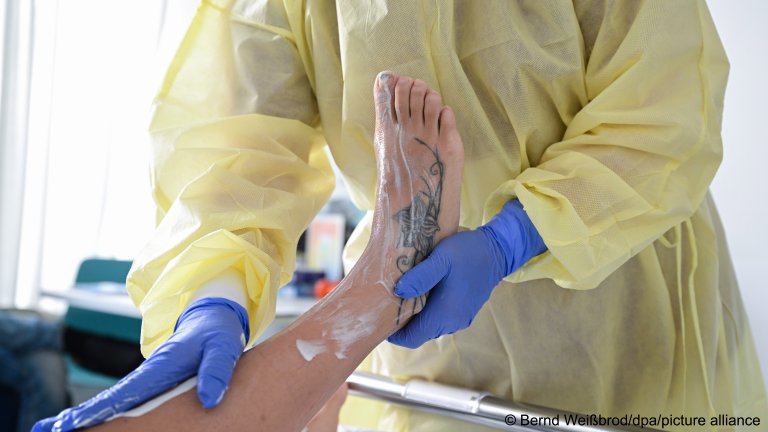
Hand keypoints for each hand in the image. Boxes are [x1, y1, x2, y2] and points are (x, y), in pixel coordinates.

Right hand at [33, 297, 249, 431]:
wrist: (214, 318)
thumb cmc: (218, 334)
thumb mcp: (225, 347)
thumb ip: (217, 370)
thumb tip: (209, 399)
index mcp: (163, 365)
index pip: (125, 392)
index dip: (98, 409)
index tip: (69, 423)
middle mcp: (150, 373)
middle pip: (110, 400)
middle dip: (79, 416)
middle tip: (46, 430)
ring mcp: (149, 379)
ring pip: (115, 402)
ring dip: (88, 416)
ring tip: (58, 431)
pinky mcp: (154, 384)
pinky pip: (127, 402)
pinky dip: (105, 413)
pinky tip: (93, 425)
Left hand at [388, 199, 545, 347]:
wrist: (498, 250)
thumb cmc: (469, 252)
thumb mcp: (441, 259)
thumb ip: (420, 277)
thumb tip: (398, 291)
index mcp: (445, 314)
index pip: (412, 338)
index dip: (393, 333)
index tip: (379, 318)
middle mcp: (453, 322)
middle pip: (419, 332)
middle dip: (401, 321)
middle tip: (385, 302)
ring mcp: (460, 318)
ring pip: (428, 325)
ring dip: (414, 314)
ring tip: (400, 294)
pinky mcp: (463, 311)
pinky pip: (439, 317)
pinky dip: (426, 309)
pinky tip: (419, 290)